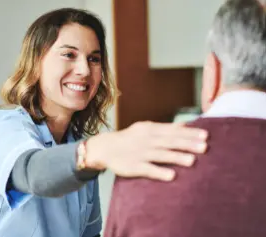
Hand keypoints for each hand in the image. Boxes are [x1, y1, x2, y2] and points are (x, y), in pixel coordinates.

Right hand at [85, 121, 207, 180]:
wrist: (105, 147)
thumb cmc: (130, 138)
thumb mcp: (146, 128)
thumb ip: (165, 127)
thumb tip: (185, 125)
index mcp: (150, 129)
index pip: (172, 130)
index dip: (189, 133)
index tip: (205, 135)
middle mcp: (146, 140)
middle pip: (169, 141)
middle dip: (187, 144)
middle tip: (204, 147)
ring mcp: (139, 153)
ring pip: (160, 155)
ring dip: (176, 157)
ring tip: (192, 161)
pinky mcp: (133, 166)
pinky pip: (147, 169)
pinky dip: (159, 172)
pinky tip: (171, 176)